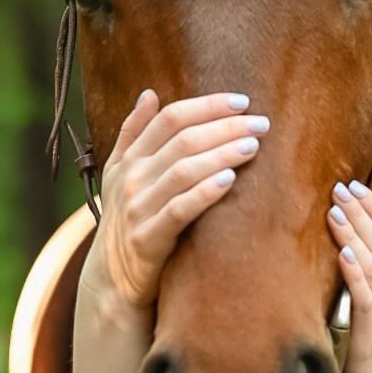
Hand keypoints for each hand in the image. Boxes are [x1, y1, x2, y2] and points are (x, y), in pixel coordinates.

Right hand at [80, 90, 269, 312]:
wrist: (111, 279)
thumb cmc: (126, 221)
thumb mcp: (119, 175)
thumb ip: (133, 134)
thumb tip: (149, 94)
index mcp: (130, 159)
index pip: (169, 119)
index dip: (206, 106)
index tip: (241, 102)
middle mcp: (131, 178)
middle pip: (182, 141)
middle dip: (224, 127)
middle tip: (260, 123)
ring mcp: (137, 208)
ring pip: (183, 171)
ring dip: (221, 154)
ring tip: (252, 146)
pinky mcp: (148, 238)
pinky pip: (180, 210)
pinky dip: (205, 192)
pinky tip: (230, 180)